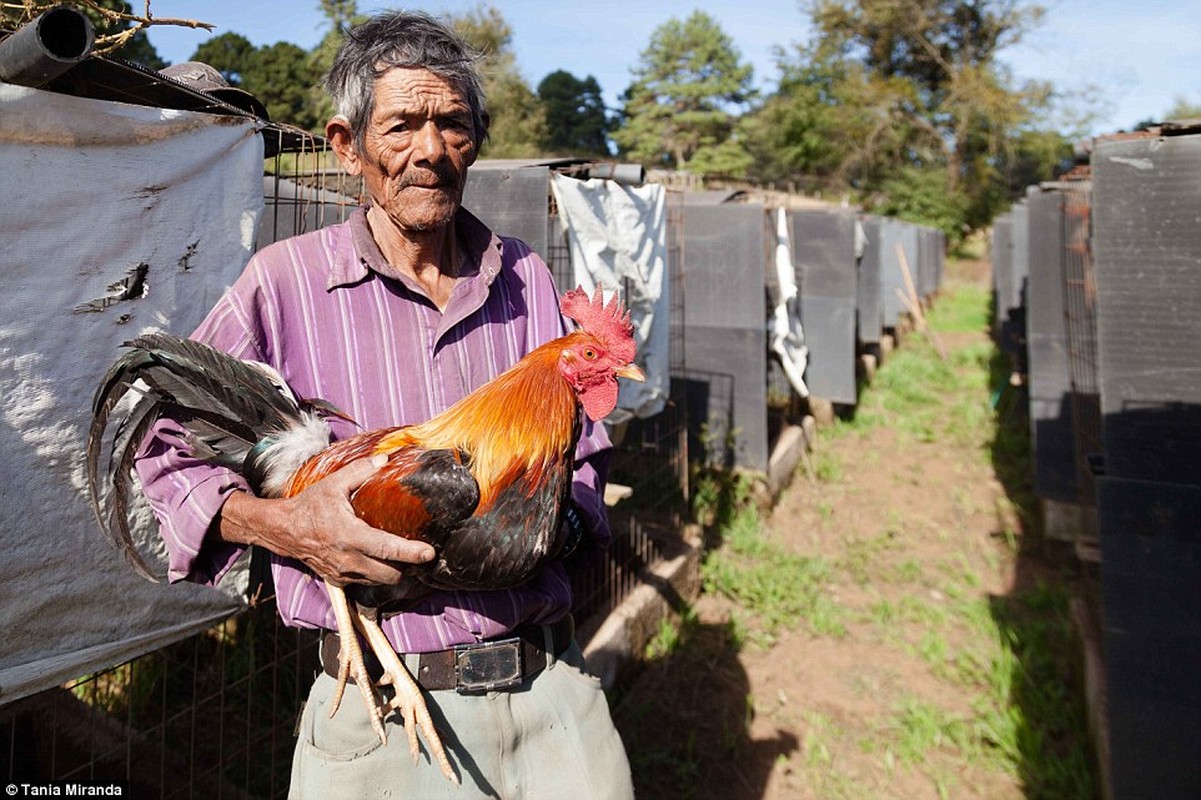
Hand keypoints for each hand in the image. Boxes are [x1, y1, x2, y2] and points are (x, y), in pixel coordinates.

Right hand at [217, 456, 434, 585]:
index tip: (429, 553)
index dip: (411, 553)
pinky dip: (378, 575)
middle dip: (408, 567)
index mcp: (350, 535)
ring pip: (380, 581)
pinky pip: (366, 583)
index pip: (387, 549)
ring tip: (404, 557)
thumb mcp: (333, 484)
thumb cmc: (309, 506)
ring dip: (394, 572)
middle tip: (420, 554)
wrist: (283, 530)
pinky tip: (382, 560)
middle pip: (390, 574)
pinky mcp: (339, 580)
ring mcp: (343, 573)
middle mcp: (348, 559)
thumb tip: (385, 459)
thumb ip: (360, 471)